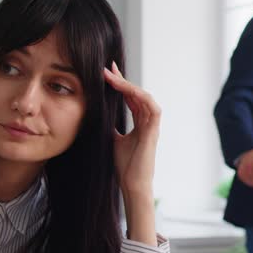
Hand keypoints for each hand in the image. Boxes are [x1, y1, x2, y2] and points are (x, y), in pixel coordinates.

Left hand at [103, 62, 160, 196]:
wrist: (132, 185)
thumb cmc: (125, 166)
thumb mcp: (113, 141)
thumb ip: (111, 128)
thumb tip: (99, 117)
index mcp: (139, 123)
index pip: (131, 98)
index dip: (121, 84)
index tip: (107, 73)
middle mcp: (147, 122)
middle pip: (137, 94)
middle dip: (123, 80)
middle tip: (108, 68)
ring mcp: (152, 126)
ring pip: (144, 97)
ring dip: (129, 86)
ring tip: (113, 78)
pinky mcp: (153, 132)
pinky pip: (153, 109)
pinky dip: (142, 97)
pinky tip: (130, 90)